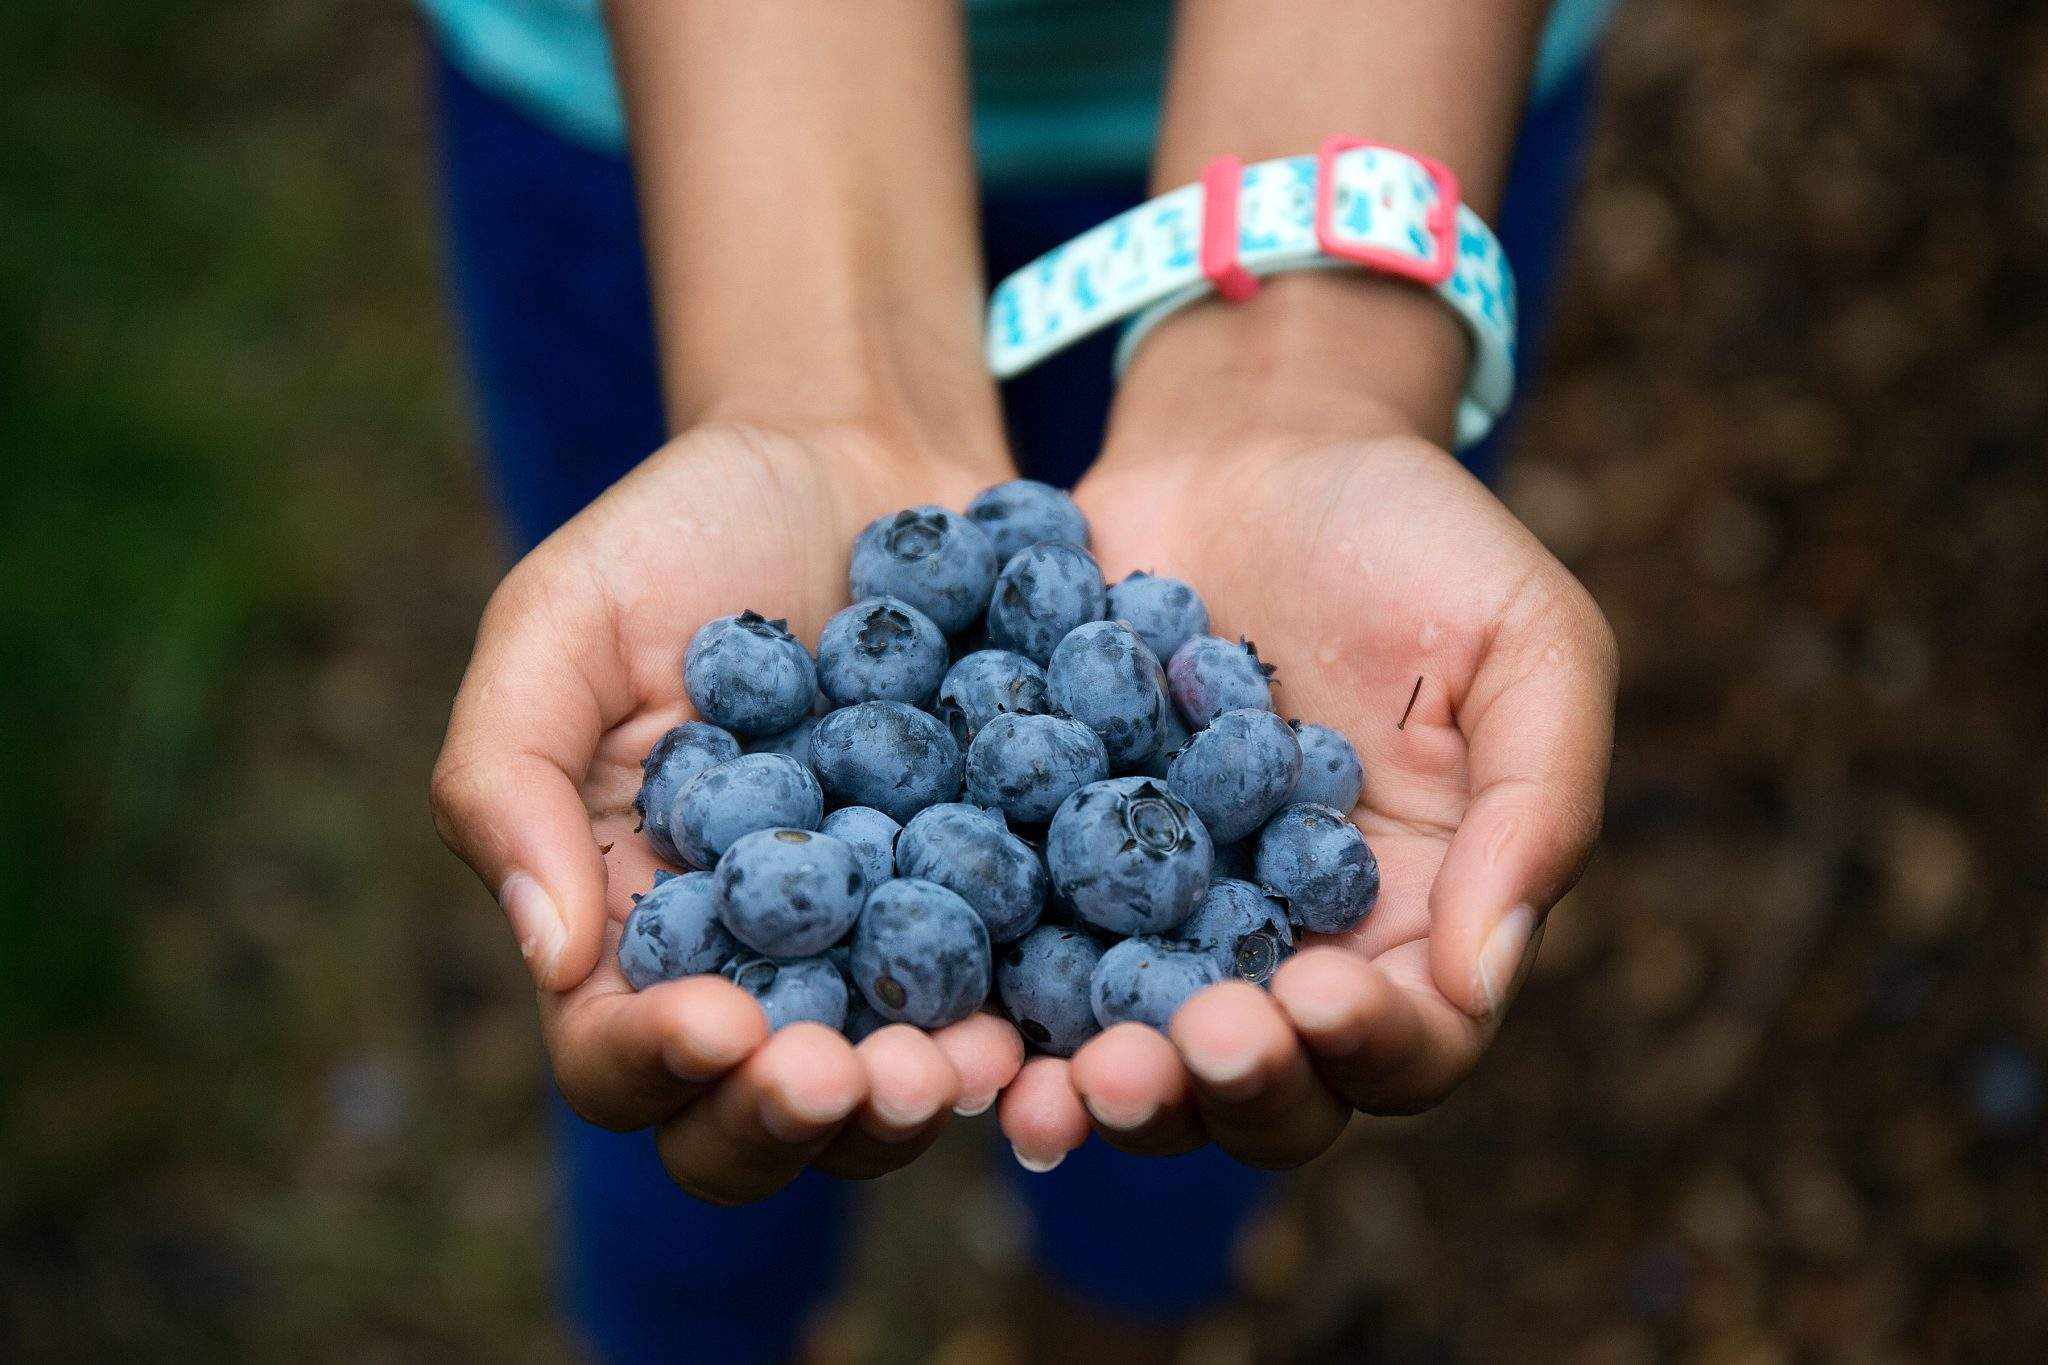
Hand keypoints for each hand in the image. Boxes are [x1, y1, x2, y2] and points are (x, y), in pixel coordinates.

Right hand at [432, 421, 1023, 1202]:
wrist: (858, 455)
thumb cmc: (683, 534)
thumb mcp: (561, 620)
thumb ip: (506, 774)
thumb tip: (549, 955)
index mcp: (631, 926)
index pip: (616, 1053)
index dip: (657, 1063)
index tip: (714, 1023)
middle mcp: (758, 970)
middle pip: (758, 1115)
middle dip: (796, 1118)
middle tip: (847, 1075)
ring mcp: (885, 951)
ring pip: (890, 1087)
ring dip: (919, 1096)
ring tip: (960, 1061)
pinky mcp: (999, 909)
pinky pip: (1015, 998)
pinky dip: (1031, 1023)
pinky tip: (1053, 1005)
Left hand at [999, 383, 1615, 1169]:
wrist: (1255, 441)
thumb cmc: (1416, 535)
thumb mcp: (1526, 642)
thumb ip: (1538, 804)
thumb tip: (1481, 979)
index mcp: (1415, 921)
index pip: (1410, 1041)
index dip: (1365, 1045)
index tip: (1314, 995)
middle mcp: (1284, 948)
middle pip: (1266, 1086)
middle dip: (1219, 1087)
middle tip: (1166, 1052)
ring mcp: (1160, 918)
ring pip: (1137, 1053)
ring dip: (1104, 1086)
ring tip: (1060, 1078)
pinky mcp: (1052, 865)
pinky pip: (1024, 959)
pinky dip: (997, 1007)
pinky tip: (962, 1020)